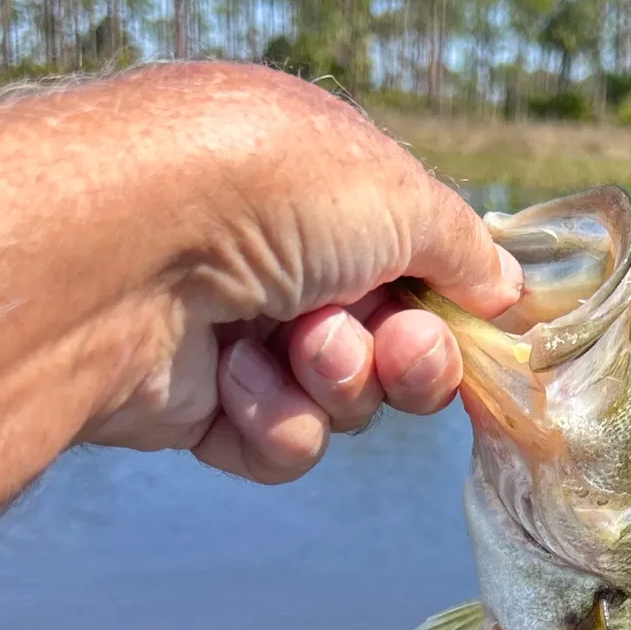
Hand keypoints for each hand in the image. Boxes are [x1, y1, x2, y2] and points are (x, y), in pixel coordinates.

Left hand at [79, 64, 522, 483]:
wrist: (125, 250)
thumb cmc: (269, 190)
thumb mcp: (398, 191)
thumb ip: (465, 247)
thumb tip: (506, 289)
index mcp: (321, 188)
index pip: (415, 265)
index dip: (453, 305)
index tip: (480, 326)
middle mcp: (278, 257)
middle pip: (391, 344)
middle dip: (407, 356)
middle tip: (398, 349)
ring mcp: (235, 331)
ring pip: (342, 399)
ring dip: (338, 379)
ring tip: (300, 346)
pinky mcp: (195, 406)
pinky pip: (280, 441)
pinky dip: (275, 419)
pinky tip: (240, 381)